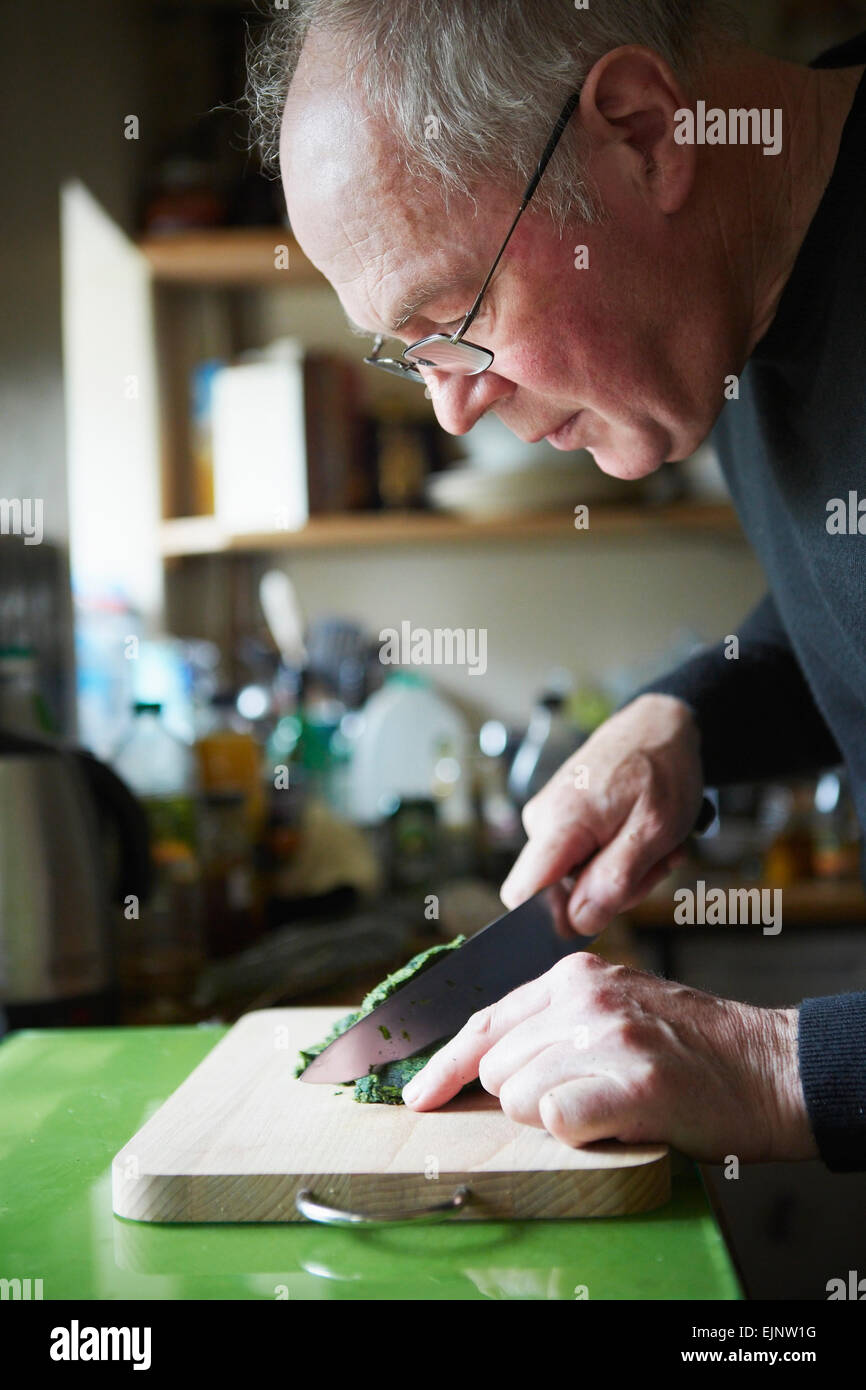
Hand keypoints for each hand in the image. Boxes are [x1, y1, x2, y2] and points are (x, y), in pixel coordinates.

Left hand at [401, 953, 817, 1163]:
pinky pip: (557, 1121)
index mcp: (573, 976)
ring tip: (608, 1102)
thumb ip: (552, 1022)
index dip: (443, 1065)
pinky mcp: (631, 1082)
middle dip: (521, 1097)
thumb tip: (478, 1063)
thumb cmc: (688, 1048)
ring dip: (554, 1116)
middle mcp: (584, 998)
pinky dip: (578, 1132)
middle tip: (582, 1095)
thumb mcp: (615, 1006)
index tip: (418, 1095)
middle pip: (494, 1068)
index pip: (483, 1021)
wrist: (767, 1067)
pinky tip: (615, 1118)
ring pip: (518, 1098)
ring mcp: (607, 1036)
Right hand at [501, 693, 704, 935]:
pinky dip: (617, 856)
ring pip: (576, 879)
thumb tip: (577, 922)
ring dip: (622, 873)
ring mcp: (550, 819)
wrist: (659, 725)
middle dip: (612, 891)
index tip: (601, 909)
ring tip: (654, 842)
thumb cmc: (661, 769)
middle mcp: (542, 821)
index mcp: (558, 823)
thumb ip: (614, 880)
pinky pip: (582, 860)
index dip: (554, 917)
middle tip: (654, 862)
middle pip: (558, 893)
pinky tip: (640, 834)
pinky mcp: (562, 819)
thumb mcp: (654, 830)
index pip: (521, 894)